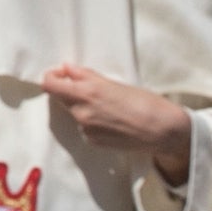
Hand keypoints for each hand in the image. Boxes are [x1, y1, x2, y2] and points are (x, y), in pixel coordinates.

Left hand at [42, 65, 190, 184]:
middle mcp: (82, 112)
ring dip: (83, 107)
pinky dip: (92, 122)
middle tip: (89, 88)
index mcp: (87, 92)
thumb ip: (86, 75)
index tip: (61, 75)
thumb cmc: (143, 101)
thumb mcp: (114, 82)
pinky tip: (111, 121)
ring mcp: (86, 129)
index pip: (50, 85)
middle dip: (69, 91)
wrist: (162, 130)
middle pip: (61, 98)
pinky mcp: (93, 142)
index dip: (52, 77)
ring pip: (74, 112)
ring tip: (107, 106)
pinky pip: (84, 128)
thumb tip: (66, 68)